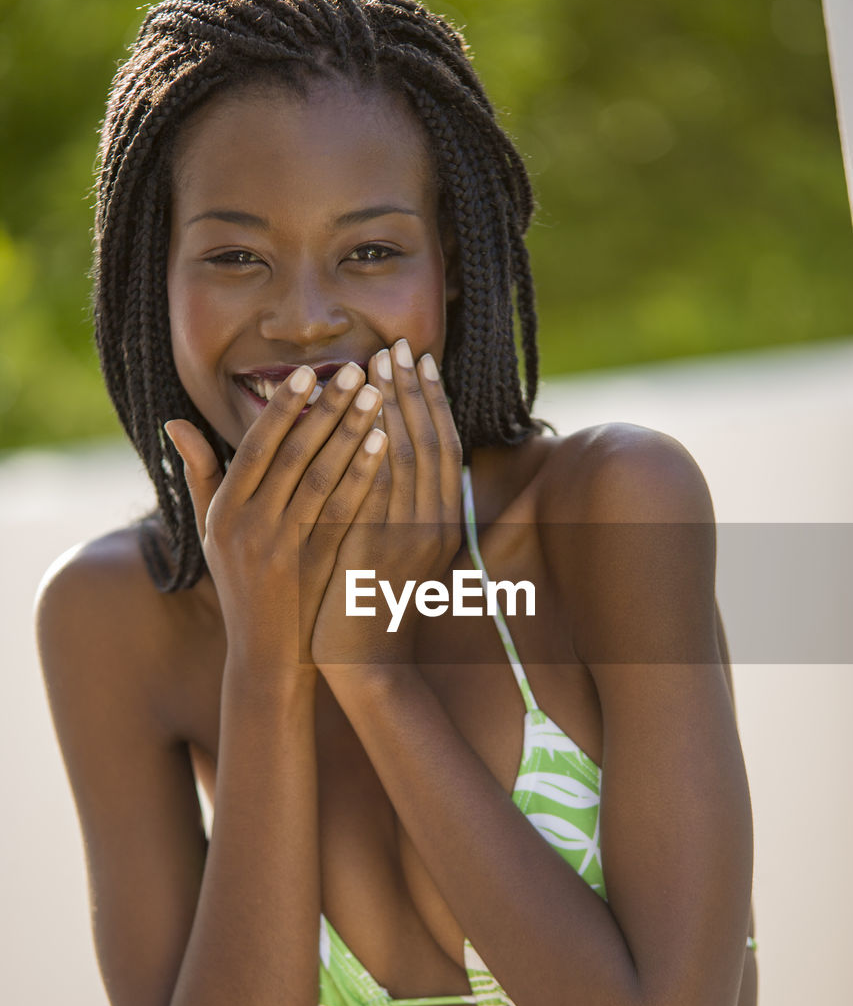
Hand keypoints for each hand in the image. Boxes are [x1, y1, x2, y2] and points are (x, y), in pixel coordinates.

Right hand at [163, 364, 387, 669]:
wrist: (267, 655)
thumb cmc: (240, 584)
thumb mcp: (211, 532)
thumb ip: (198, 474)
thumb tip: (174, 421)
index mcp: (225, 512)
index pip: (256, 447)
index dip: (283, 407)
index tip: (308, 373)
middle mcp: (252, 527)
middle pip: (294, 455)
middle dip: (327, 408)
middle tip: (358, 369)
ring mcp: (287, 548)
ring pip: (323, 479)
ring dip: (352, 433)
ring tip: (378, 397)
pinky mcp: (319, 566)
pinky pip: (346, 512)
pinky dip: (365, 475)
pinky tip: (386, 446)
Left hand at [311, 340, 462, 668]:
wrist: (365, 660)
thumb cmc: (375, 602)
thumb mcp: (402, 549)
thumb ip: (404, 503)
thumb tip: (394, 452)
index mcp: (443, 521)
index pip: (444, 446)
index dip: (432, 399)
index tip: (418, 359)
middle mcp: (435, 525)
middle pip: (430, 442)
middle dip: (412, 390)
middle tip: (395, 345)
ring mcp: (408, 539)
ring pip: (408, 460)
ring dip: (393, 408)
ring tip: (374, 366)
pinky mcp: (377, 553)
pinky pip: (379, 493)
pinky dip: (375, 454)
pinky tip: (364, 420)